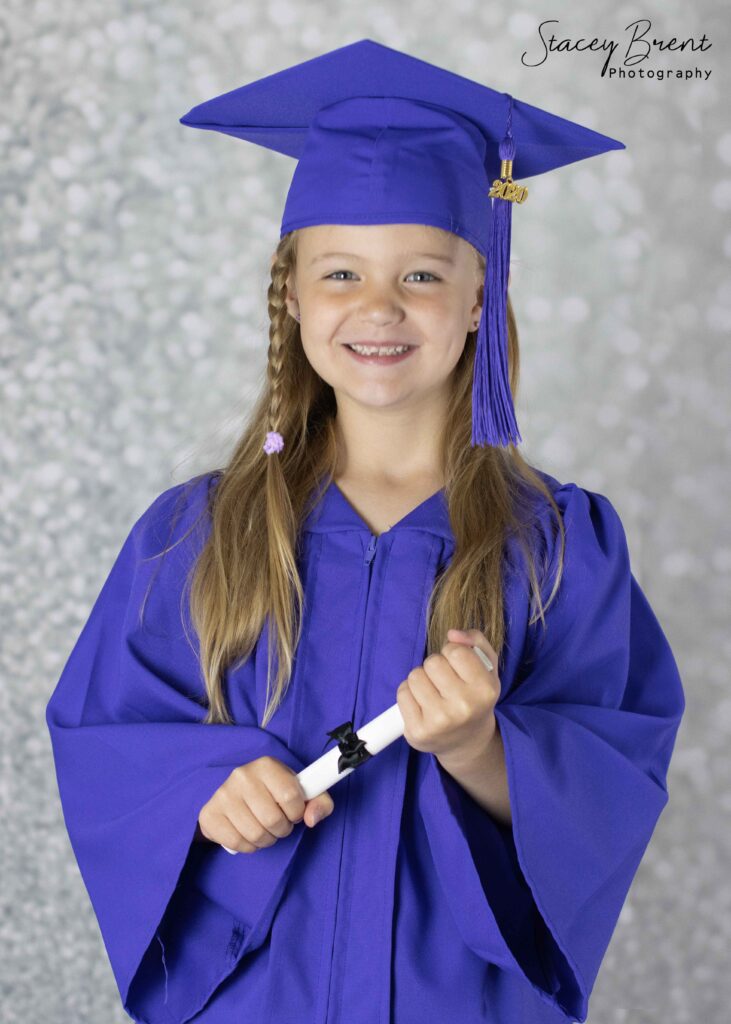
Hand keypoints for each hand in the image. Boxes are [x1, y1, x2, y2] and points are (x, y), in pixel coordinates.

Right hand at [197, 756, 333, 852]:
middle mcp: (242, 776)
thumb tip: (312, 819)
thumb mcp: (299, 791)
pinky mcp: (209, 815)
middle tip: (278, 824)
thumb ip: (319, 802)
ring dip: (266, 840)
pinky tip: (247, 834)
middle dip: (281, 829)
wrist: (233, 797)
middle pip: (273, 820)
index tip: (292, 812)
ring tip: (264, 829)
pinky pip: (237, 844)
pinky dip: (248, 846)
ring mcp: (223, 795)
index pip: (291, 797)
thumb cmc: (271, 794)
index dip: (296, 812)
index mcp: (266, 765)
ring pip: (256, 835)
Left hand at [396, 628, 499, 763]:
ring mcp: (439, 721)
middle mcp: (464, 707)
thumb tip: (452, 634)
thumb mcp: (486, 668)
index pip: (455, 651)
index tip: (457, 667)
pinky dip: (409, 694)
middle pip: (432, 662)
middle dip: (435, 667)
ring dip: (421, 680)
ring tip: (433, 693)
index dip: (452, 654)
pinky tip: (422, 705)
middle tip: (444, 683)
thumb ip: (475, 642)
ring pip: (414, 676)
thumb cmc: (475, 697)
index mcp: (485, 690)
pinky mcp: (418, 731)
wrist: (468, 742)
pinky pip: (402, 694)